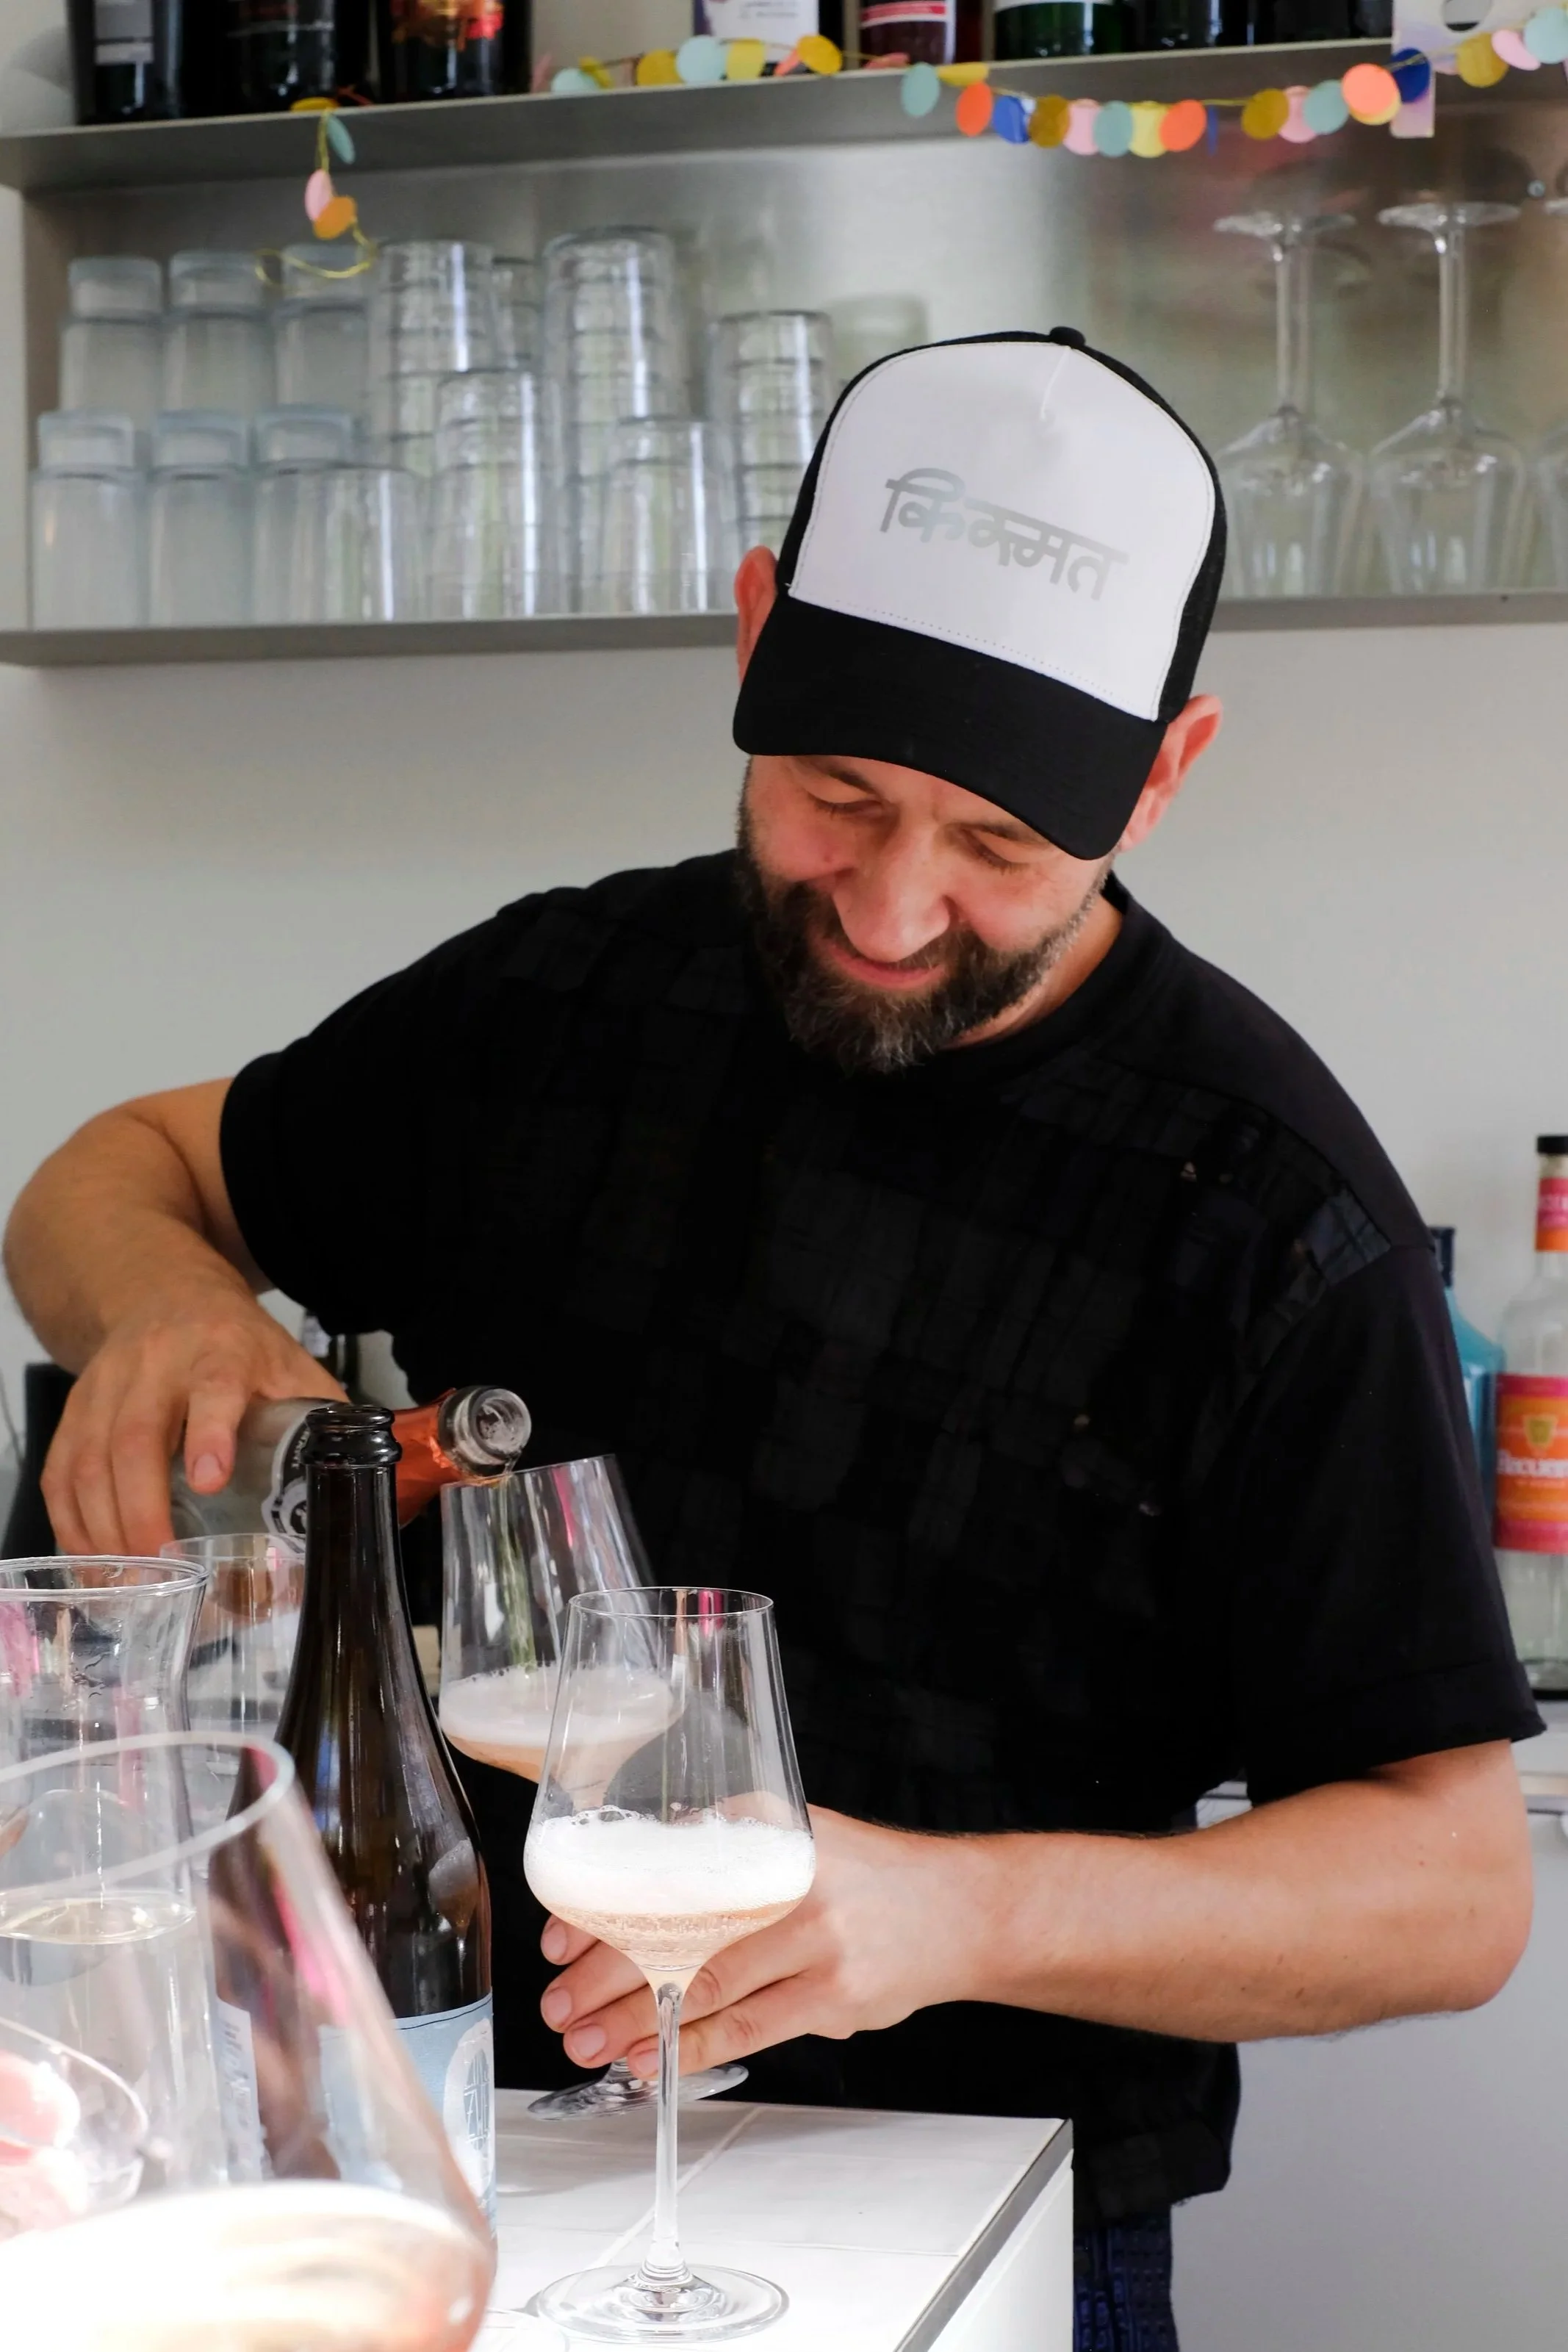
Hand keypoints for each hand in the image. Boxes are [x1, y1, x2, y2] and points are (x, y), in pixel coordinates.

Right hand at [41, 1283, 342, 1556]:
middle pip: (136, 1436)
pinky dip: (71, 1522)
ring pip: (89, 1458)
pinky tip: (93, 1560)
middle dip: (142, 1508)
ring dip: (103, 1527)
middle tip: (164, 1563)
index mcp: (223, 1352)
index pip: (214, 1387)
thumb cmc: (238, 1344)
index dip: (210, 1433)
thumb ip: (321, 1417)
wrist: (164, 1294)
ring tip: (128, 1581)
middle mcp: (157, 1365)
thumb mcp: (289, 1365)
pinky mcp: (75, 1411)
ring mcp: (107, 1387)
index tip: (210, 1479)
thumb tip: (365, 1488)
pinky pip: (60, 1471)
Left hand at [537, 1807, 997, 2078]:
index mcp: (769, 1827)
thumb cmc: (862, 1877)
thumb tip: (622, 1891)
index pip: (664, 1868)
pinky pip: (744, 2028)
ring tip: (584, 2040)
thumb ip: (723, 1851)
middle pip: (674, 1929)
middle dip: (604, 1974)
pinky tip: (647, 2061)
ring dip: (632, 2020)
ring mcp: (815, 1940)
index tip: (558, 1940)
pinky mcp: (832, 1997)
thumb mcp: (795, 1836)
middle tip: (558, 2002)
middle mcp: (789, 1876)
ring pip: (701, 1985)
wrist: (957, 1912)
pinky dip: (688, 2048)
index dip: (602, 1909)